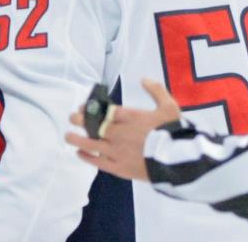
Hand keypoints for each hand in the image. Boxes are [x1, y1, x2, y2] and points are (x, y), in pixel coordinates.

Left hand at [65, 79, 180, 180]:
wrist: (180, 164)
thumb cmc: (174, 134)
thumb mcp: (170, 107)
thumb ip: (156, 91)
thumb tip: (143, 79)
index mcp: (130, 117)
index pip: (105, 110)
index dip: (91, 107)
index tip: (83, 106)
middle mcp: (120, 133)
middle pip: (94, 125)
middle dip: (80, 120)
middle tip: (72, 117)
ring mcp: (118, 151)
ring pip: (92, 143)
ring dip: (77, 138)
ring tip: (67, 135)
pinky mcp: (120, 168)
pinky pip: (98, 162)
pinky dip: (87, 157)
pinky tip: (79, 153)